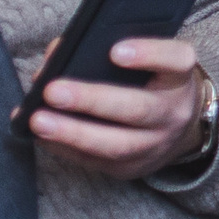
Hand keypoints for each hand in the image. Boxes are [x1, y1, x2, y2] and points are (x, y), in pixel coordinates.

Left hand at [16, 37, 207, 180]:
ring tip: (39, 121)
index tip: (115, 50)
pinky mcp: (131, 168)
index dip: (150, 54)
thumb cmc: (153, 85)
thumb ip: (111, 51)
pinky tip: (43, 136)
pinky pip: (94, 161)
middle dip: (92, 100)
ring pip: (115, 144)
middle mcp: (173, 113)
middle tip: (54, 90)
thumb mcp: (150, 64)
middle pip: (138, 109)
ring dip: (72, 133)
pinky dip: (64, 148)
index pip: (177, 61)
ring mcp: (155, 145)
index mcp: (180, 78)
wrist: (178, 129)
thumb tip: (57, 54)